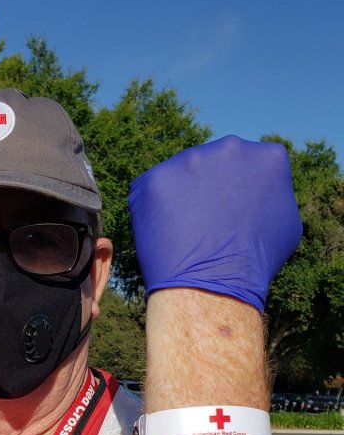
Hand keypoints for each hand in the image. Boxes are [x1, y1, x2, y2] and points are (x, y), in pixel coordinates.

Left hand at [128, 135, 301, 312]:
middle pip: (214, 164)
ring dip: (180, 197)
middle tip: (206, 224)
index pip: (251, 165)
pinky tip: (165, 233)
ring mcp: (190, 159)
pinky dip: (153, 209)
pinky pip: (149, 190)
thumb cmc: (254, 264)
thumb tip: (259, 190)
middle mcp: (231, 147)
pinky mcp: (156, 177)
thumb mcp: (285, 224)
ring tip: (185, 232)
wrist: (214, 287)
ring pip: (181, 175)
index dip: (239, 192)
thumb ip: (273, 195)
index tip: (233, 214)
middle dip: (208, 188)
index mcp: (268, 156)